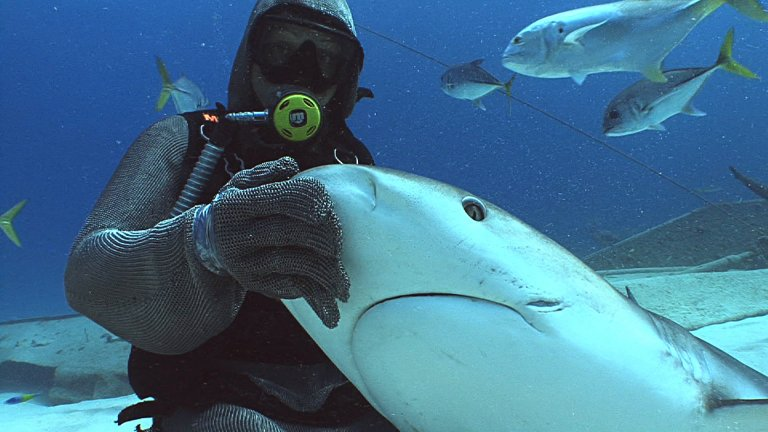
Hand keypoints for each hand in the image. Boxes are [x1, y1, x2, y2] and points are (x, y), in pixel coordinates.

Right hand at [195, 157, 348, 327]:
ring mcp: (247, 265)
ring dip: (326, 266)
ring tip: (341, 266)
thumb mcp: (241, 183)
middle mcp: (238, 237)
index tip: (326, 205)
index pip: (282, 198)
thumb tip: (291, 166)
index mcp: (237, 206)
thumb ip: (267, 173)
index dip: (311, 199)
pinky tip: (331, 289)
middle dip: (324, 233)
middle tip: (338, 235)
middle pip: (292, 232)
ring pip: (296, 263)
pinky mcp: (256, 285)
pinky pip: (292, 286)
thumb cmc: (236, 208)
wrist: (208, 245)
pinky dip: (316, 288)